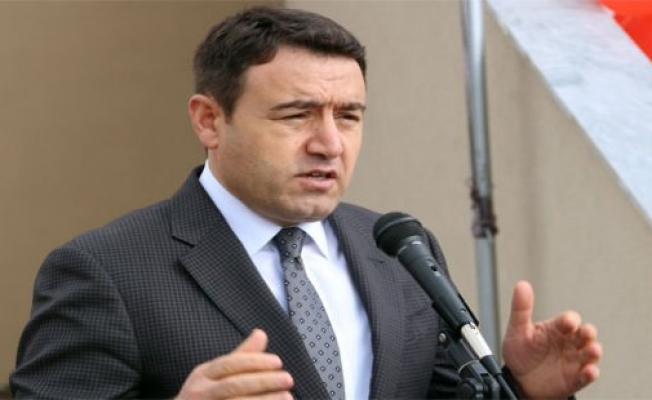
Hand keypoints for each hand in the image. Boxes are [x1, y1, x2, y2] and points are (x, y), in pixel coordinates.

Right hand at [176, 329, 293, 398]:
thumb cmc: (204, 396)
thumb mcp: (215, 374)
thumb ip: (241, 356)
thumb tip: (261, 333)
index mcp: (202, 374)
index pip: (230, 364)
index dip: (255, 362)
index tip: (278, 362)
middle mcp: (199, 392)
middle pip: (234, 385)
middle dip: (263, 381)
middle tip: (288, 379)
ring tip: (287, 397)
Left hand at [502, 281, 601, 398]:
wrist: (518, 380)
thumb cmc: (520, 351)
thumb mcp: (517, 330)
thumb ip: (521, 308)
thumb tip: (521, 285)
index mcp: (556, 328)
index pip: (568, 320)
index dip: (570, 320)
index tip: (569, 322)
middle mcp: (569, 342)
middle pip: (585, 334)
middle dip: (588, 332)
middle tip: (586, 333)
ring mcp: (574, 360)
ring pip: (590, 353)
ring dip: (593, 351)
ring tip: (592, 350)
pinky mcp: (575, 378)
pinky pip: (586, 376)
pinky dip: (590, 373)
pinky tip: (589, 371)